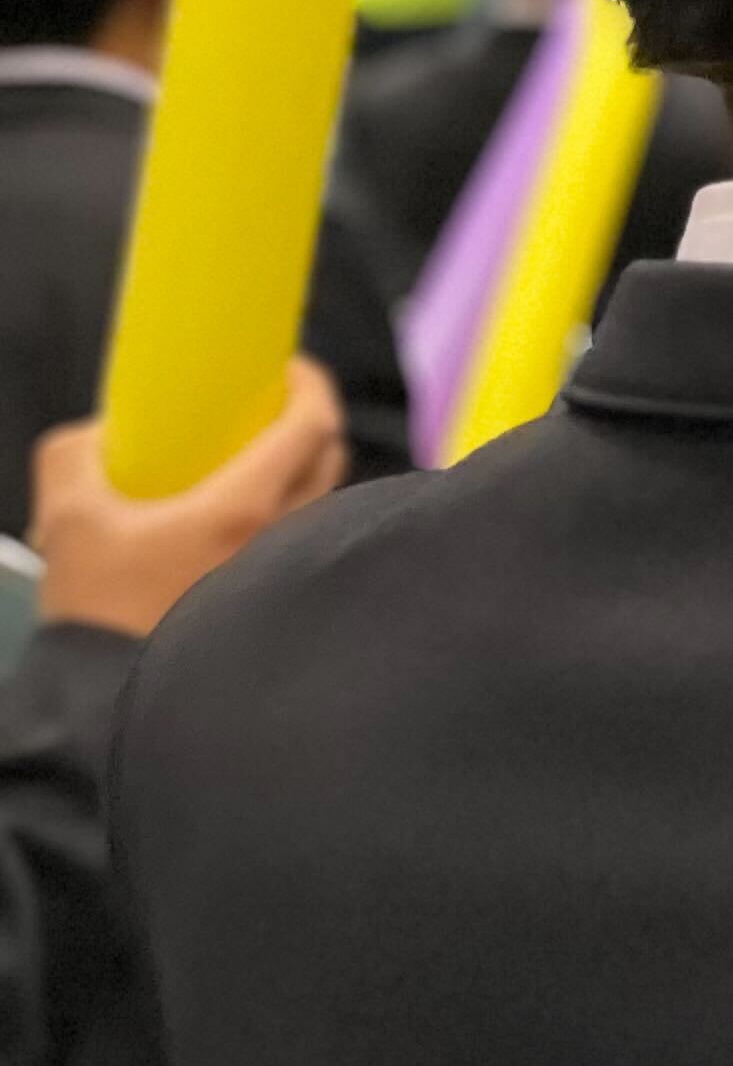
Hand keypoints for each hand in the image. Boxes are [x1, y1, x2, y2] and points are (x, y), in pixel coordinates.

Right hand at [32, 359, 346, 638]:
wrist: (109, 699)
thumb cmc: (97, 605)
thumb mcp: (69, 516)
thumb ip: (79, 454)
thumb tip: (103, 430)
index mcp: (246, 507)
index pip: (312, 426)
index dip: (310, 384)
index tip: (289, 366)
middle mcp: (285, 537)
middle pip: (330, 457)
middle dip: (310, 420)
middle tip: (271, 405)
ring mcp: (289, 572)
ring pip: (322, 501)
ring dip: (302, 470)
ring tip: (257, 458)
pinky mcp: (282, 600)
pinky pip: (305, 538)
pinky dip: (292, 513)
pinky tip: (250, 516)